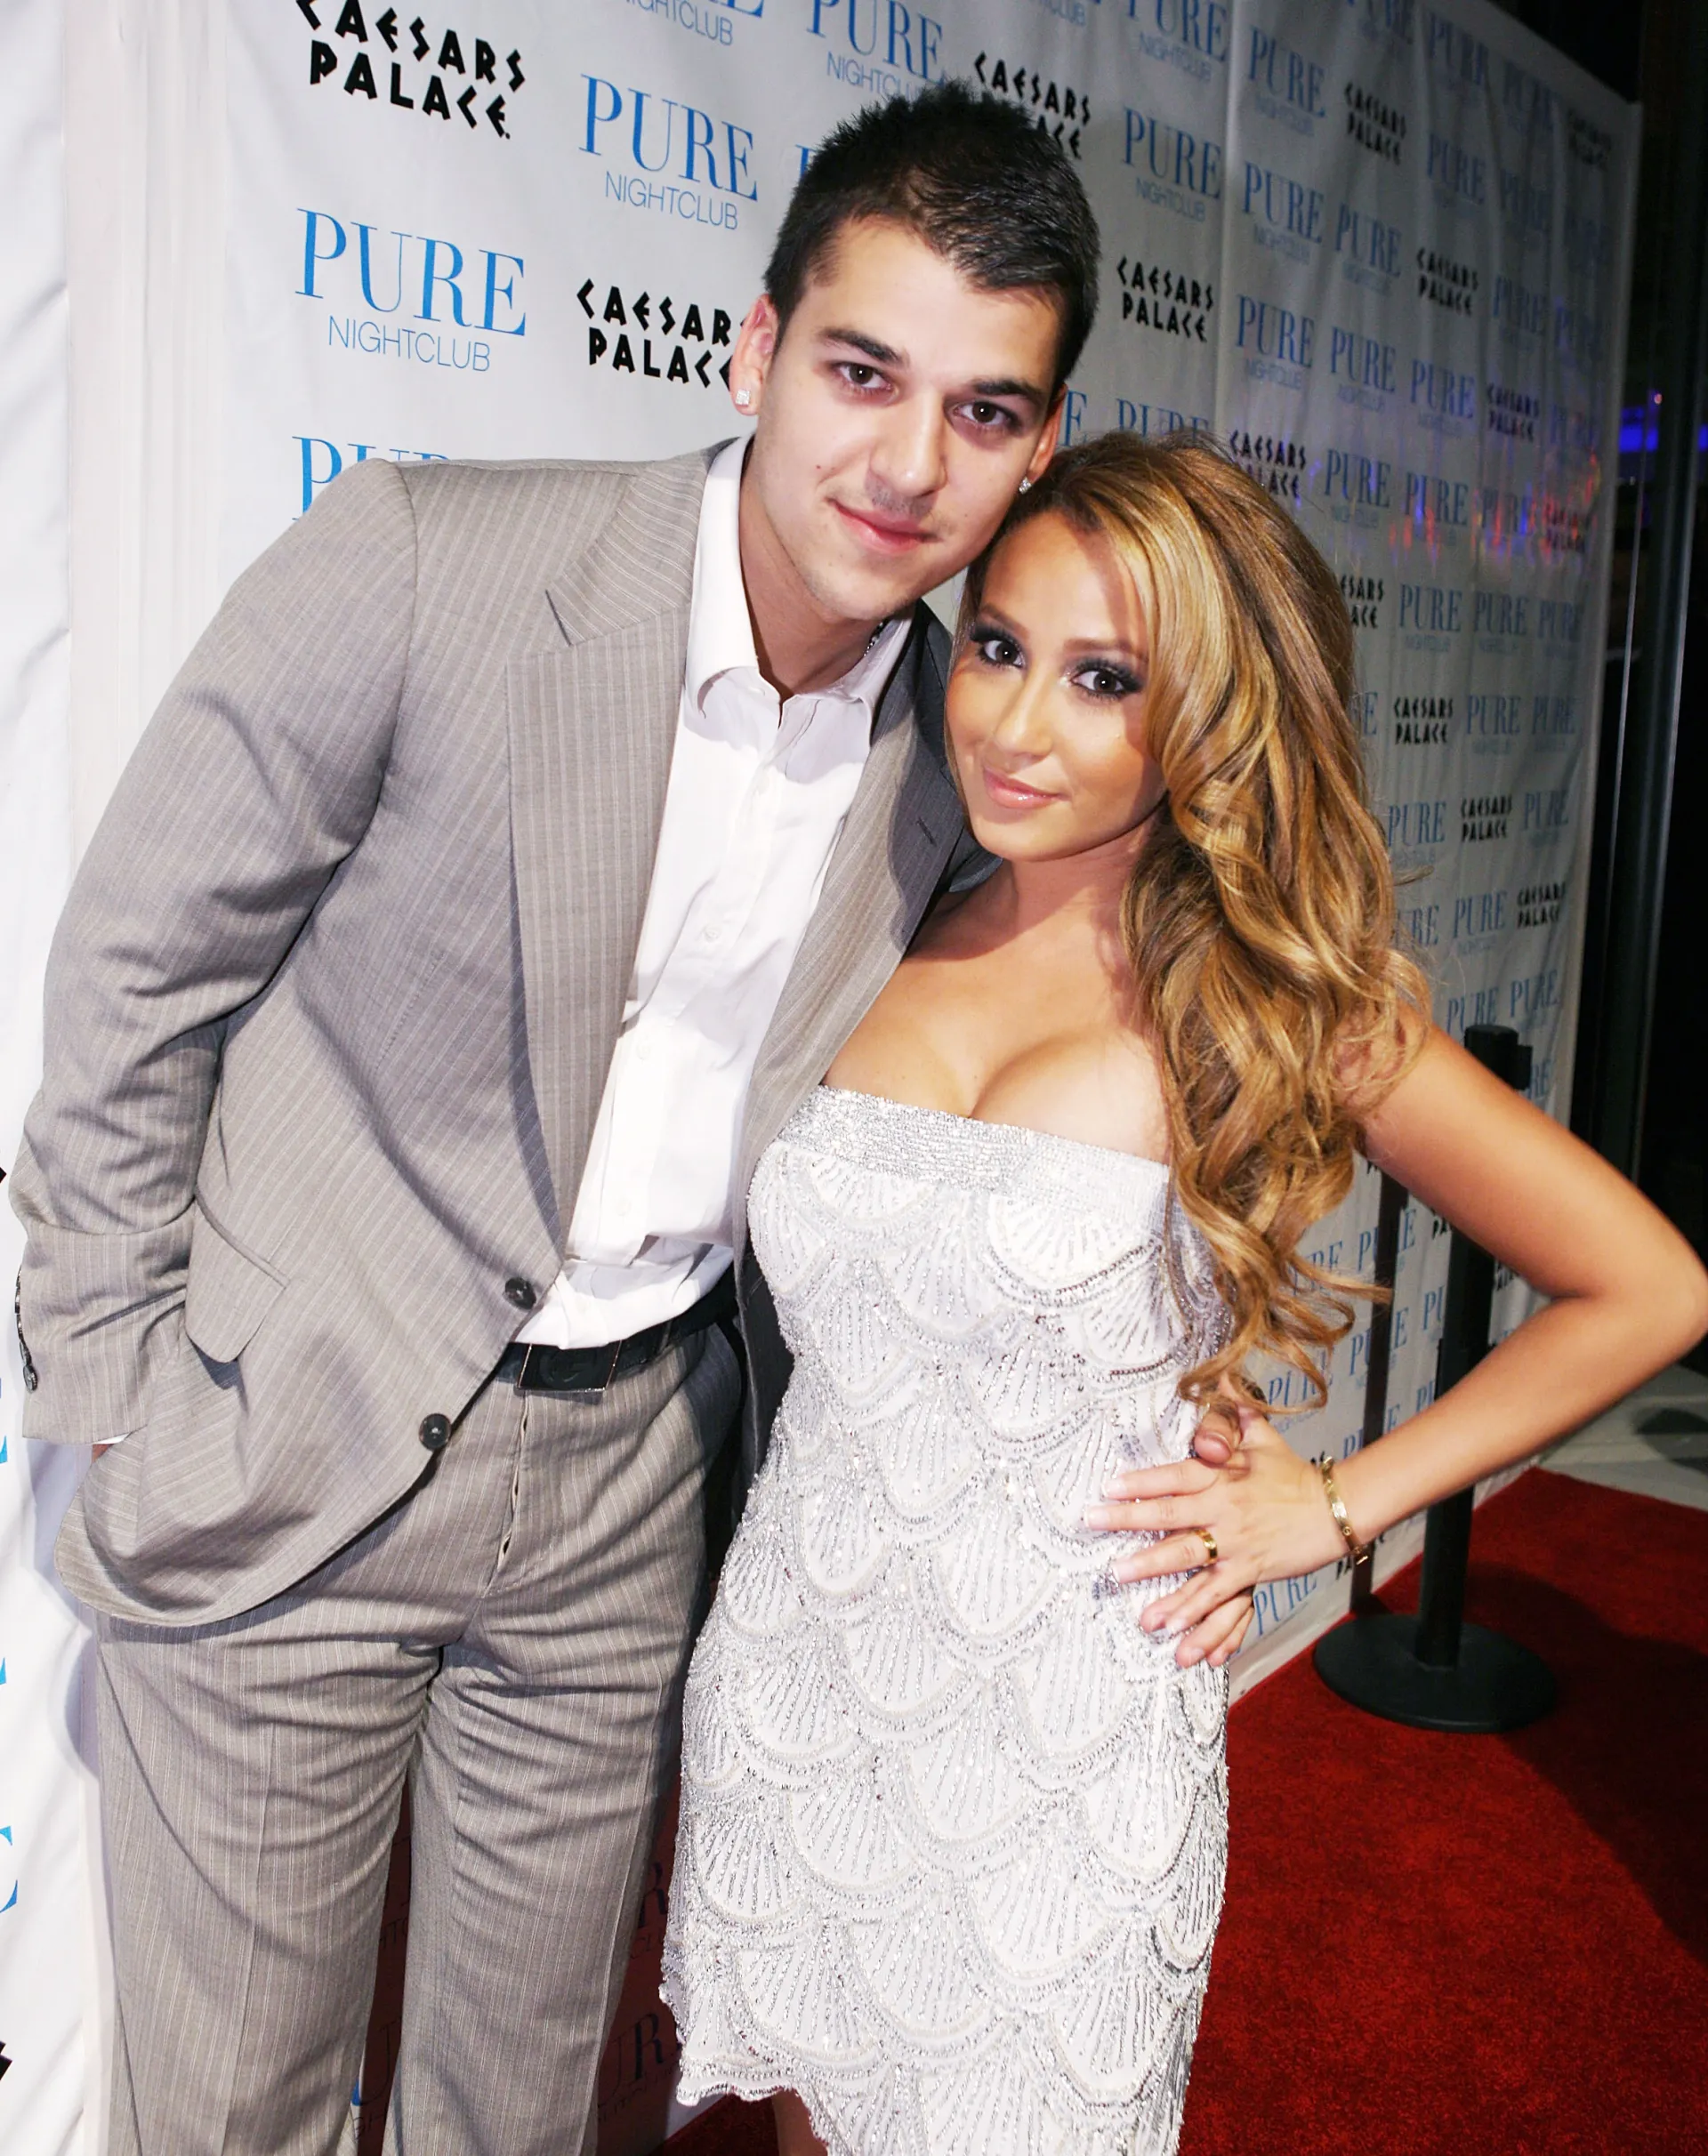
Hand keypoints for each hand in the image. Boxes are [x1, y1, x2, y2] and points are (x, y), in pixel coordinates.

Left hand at [1083, 1403, 1346, 1669]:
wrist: (1336, 1507)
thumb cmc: (1292, 1470)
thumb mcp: (1262, 1434)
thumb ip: (1234, 1411)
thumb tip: (1221, 1377)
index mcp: (1221, 1475)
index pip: (1173, 1475)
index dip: (1140, 1480)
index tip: (1106, 1485)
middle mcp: (1223, 1507)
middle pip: (1169, 1514)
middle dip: (1126, 1519)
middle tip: (1091, 1522)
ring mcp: (1236, 1541)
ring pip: (1186, 1555)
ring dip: (1150, 1567)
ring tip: (1117, 1575)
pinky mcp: (1251, 1570)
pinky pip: (1216, 1592)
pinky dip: (1191, 1609)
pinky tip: (1168, 1625)